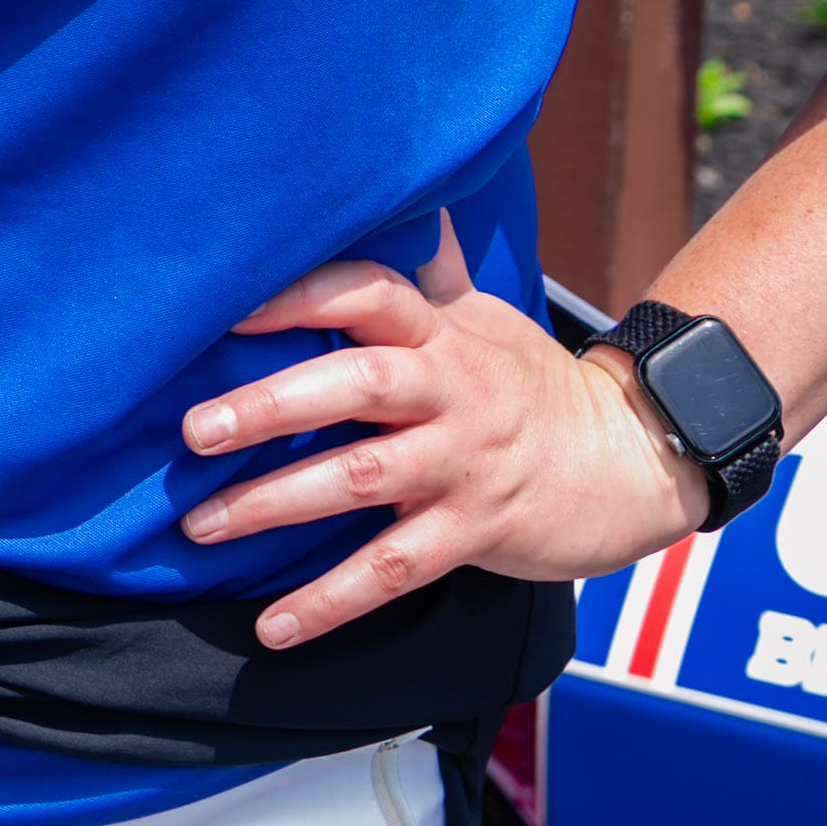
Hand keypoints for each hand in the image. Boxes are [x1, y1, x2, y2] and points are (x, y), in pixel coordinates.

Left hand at [176, 222, 710, 645]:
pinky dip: (331, 599)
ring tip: (201, 527)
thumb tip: (402, 200)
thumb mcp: (483, 319)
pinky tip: (275, 625)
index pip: (371, 292)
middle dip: (269, 405)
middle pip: (356, 384)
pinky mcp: (476, 530)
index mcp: (443, 332)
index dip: (302, 297)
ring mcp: (463, 462)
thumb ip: (427, 274)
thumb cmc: (531, 384)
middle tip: (193, 430)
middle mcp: (450, 389)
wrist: (633, 459)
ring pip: (361, 479)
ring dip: (275, 504)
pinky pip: (394, 569)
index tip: (228, 313)